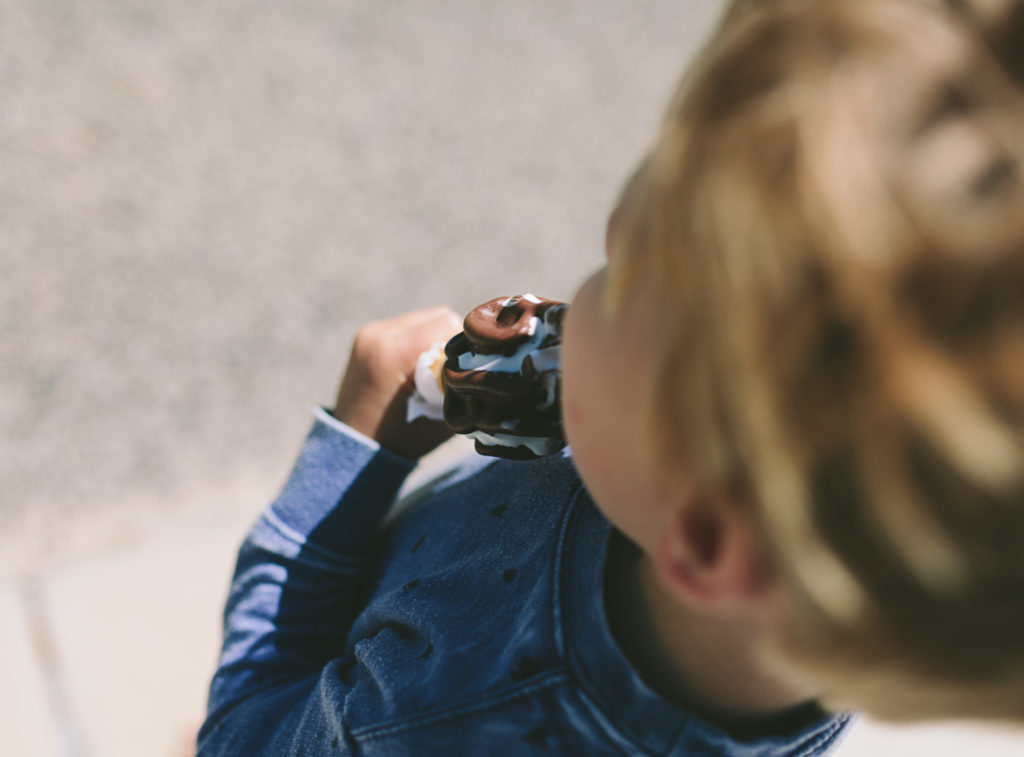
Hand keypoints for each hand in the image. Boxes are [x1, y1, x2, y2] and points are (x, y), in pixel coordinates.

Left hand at [331, 306, 461, 459]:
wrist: (355, 445)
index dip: (464, 346)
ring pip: (423, 319)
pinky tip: (416, 366)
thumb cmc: (402, 437)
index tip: (467, 368)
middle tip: (451, 370)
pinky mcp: (367, 335)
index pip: (448, 324)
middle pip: (437, 317)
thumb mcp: (441, 414)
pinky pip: (406, 326)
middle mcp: (379, 335)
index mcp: (395, 354)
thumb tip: (480, 362)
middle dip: (450, 340)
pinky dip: (418, 341)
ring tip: (432, 368)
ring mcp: (370, 333)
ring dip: (434, 339)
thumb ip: (460, 383)